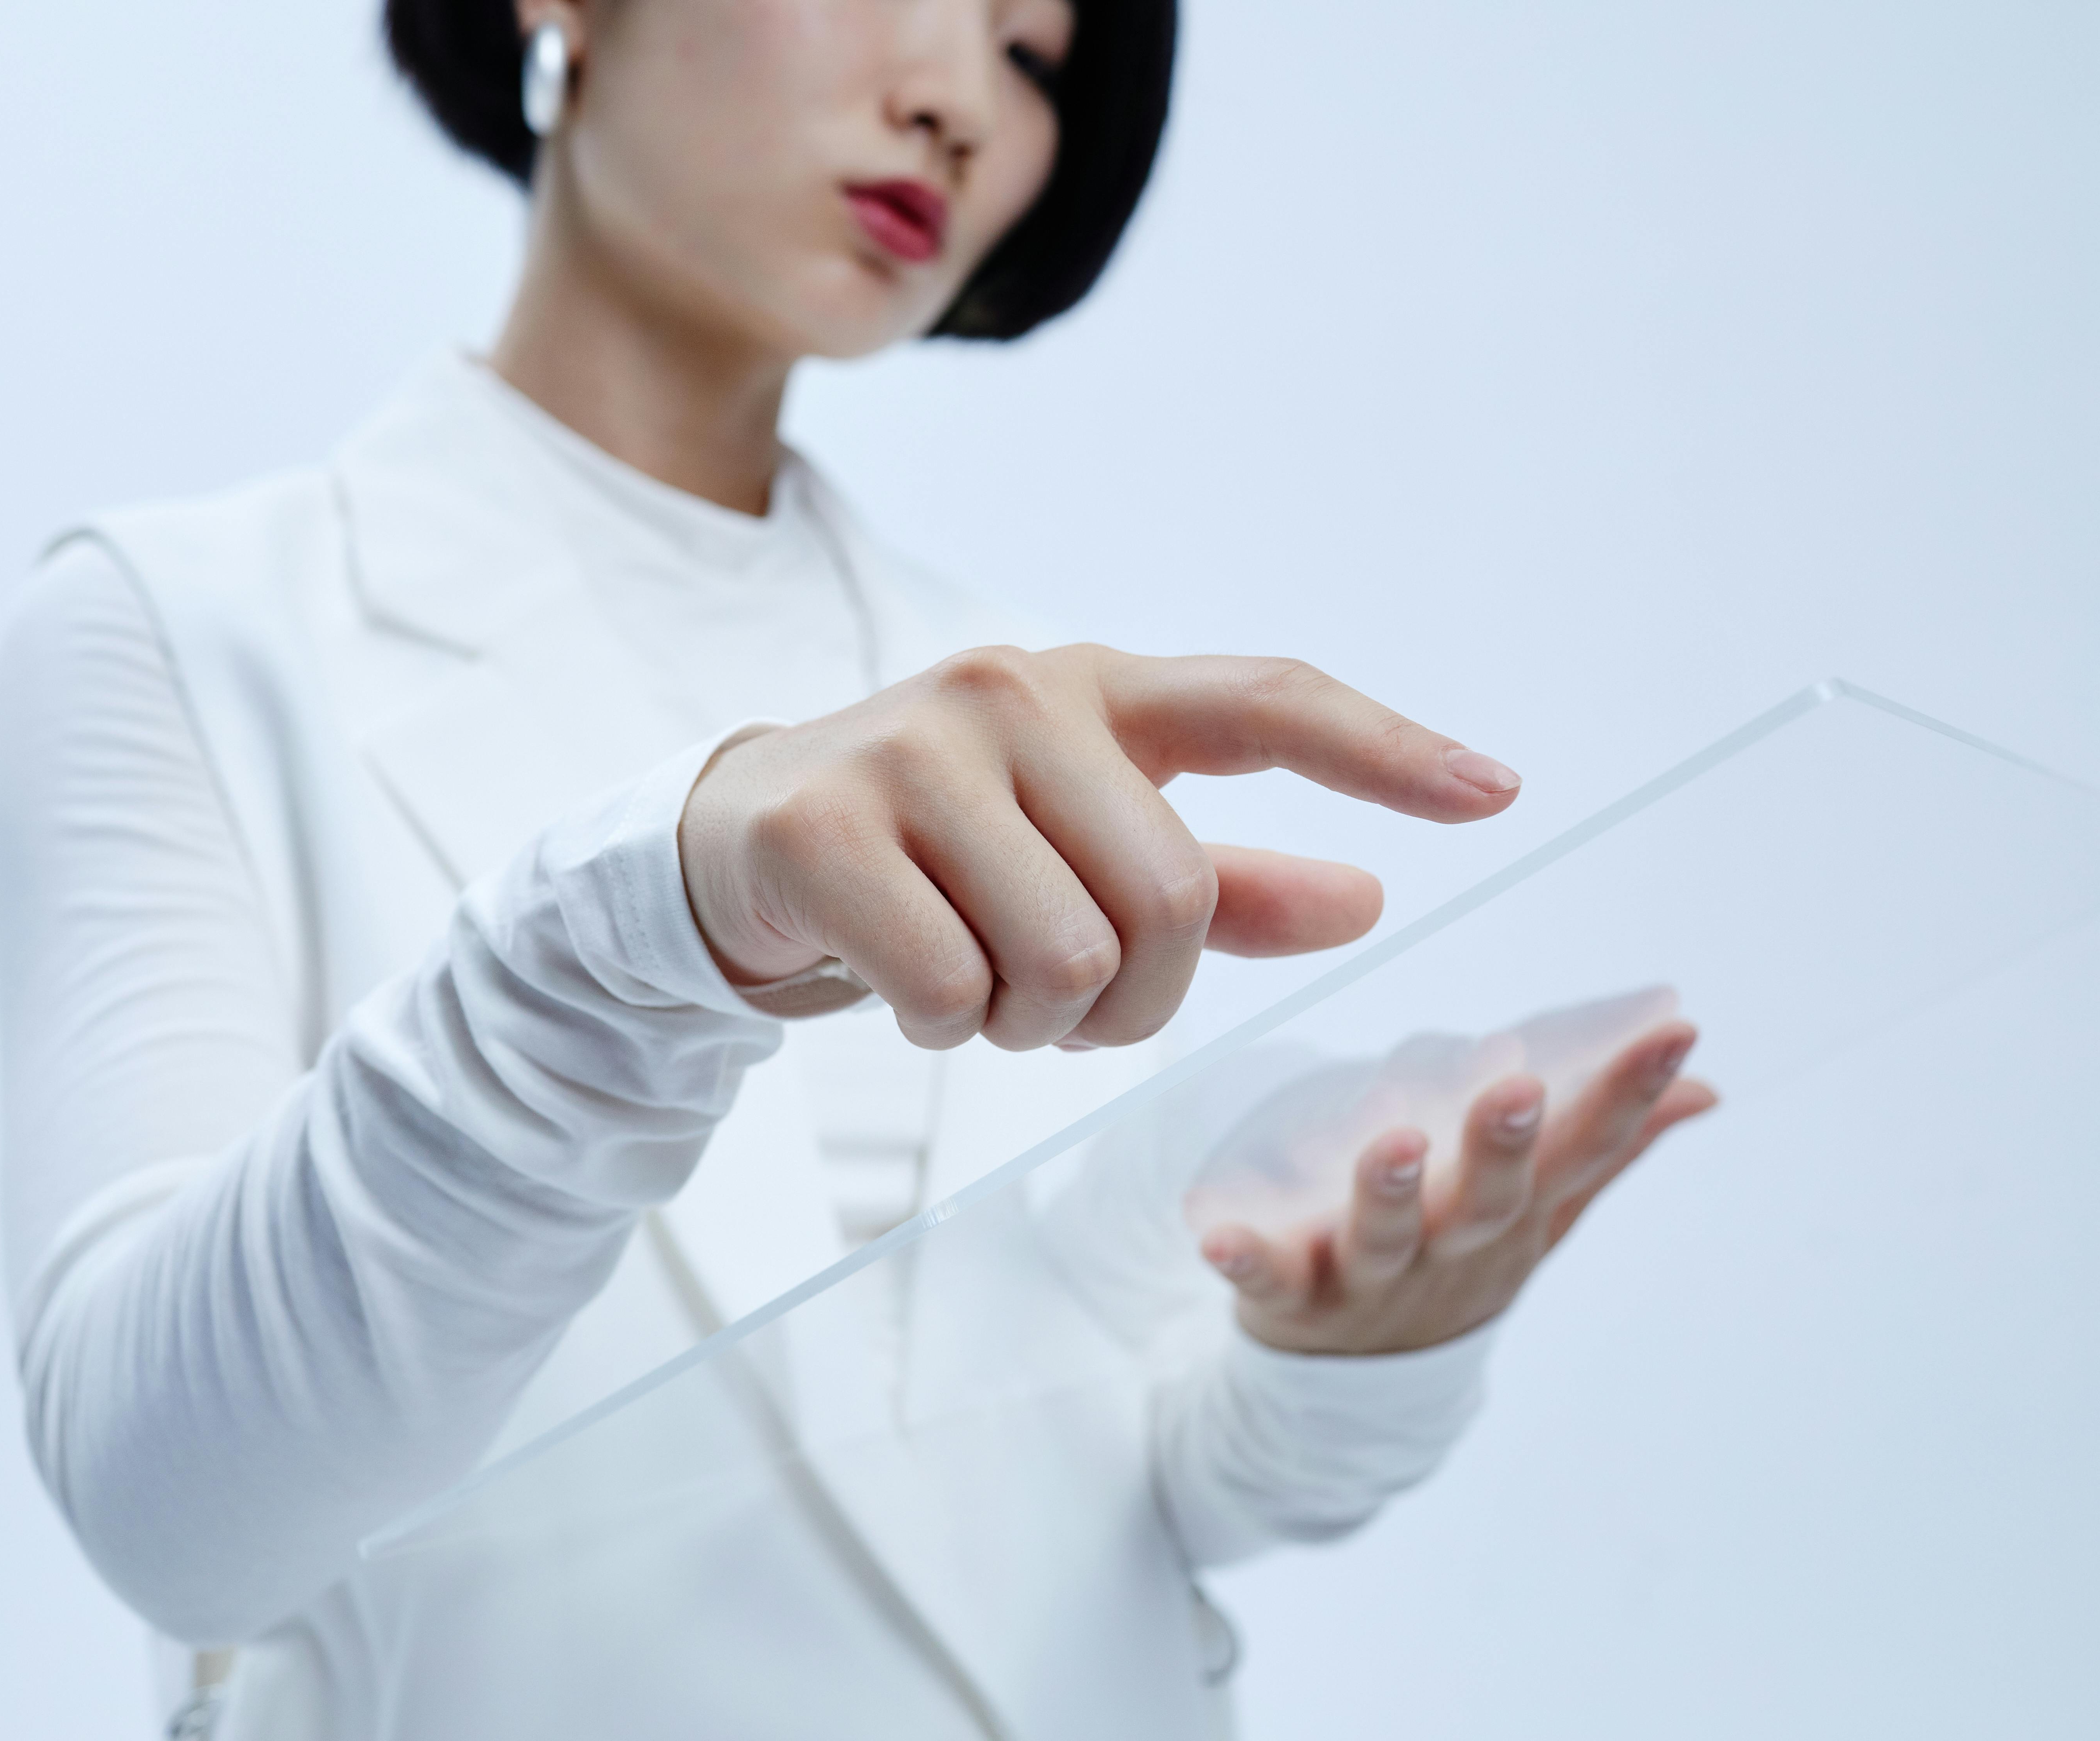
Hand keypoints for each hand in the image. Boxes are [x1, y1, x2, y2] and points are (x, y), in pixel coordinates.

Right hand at [679, 645, 1522, 1050]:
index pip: (1266, 698)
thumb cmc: (936, 860)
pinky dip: (947, 1029)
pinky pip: (953, 988)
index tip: (1500, 795)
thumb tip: (1366, 901)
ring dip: (1034, 1024)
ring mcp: (912, 747)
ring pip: (1066, 957)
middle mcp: (1011, 692)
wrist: (737, 850)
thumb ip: (1222, 887)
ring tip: (977, 990)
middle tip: (1062, 1008)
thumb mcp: (1078, 859)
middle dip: (1133, 1000)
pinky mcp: (824, 822)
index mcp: (1092, 690)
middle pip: (1173, 898)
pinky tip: (906, 991)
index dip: (1387, 749)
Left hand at [1202, 1022, 1719, 1353]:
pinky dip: (1244, 1261)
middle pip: (1486, 1200)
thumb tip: (1704, 1087)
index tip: (1677, 1030)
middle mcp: (1449, 1248)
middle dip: (1504, 1146)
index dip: (1631, 1094)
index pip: (1584, 1151)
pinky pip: (1266, 1280)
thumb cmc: (1457, 1260)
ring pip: (1385, 1236)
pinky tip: (1215, 1236)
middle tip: (1518, 1087)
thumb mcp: (1538, 1214)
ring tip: (1396, 1143)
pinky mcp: (1291, 1297)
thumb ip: (1609, 1149)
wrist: (1360, 1380)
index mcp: (1512, 1215)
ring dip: (1391, 1192)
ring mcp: (1370, 1277)